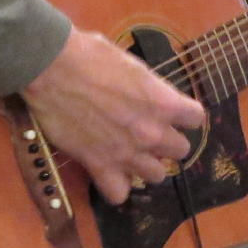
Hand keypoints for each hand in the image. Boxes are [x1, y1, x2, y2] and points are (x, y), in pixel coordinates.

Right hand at [20, 28, 205, 205]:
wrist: (52, 67)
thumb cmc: (90, 54)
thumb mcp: (132, 64)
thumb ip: (147, 87)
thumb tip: (147, 92)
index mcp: (163, 101)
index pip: (196, 118)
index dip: (183, 115)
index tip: (171, 112)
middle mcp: (151, 132)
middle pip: (180, 151)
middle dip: (166, 142)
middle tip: (148, 132)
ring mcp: (127, 153)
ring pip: (156, 176)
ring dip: (146, 165)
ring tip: (130, 154)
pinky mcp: (99, 165)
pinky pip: (119, 194)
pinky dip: (116, 186)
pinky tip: (108, 172)